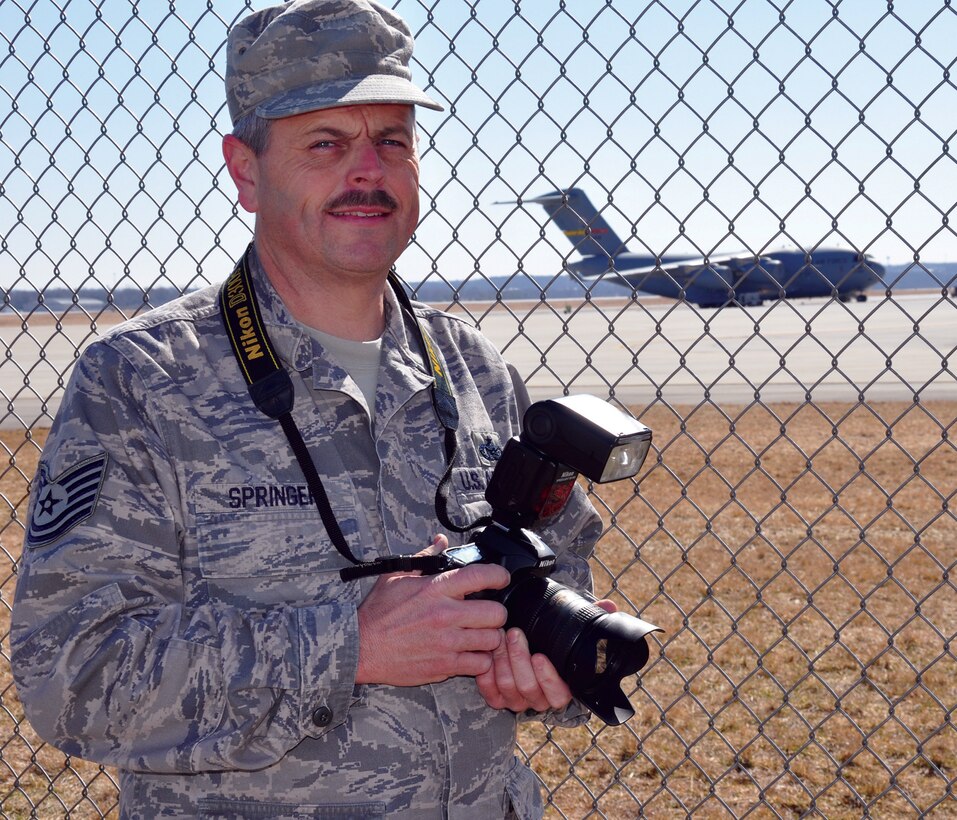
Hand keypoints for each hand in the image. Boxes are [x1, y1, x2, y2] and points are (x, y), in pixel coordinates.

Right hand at [356, 535, 509, 685]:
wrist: (360, 647)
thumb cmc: (377, 613)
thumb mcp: (396, 576)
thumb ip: (424, 558)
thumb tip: (440, 542)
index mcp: (435, 589)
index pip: (481, 576)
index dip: (499, 575)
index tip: (502, 578)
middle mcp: (445, 615)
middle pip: (497, 613)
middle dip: (496, 611)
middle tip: (488, 613)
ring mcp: (447, 643)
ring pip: (493, 640)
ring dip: (490, 637)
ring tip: (481, 634)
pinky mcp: (444, 666)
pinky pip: (480, 664)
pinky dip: (480, 660)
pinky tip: (471, 654)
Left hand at [476, 598, 617, 713]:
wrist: (529, 651)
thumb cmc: (553, 643)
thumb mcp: (571, 632)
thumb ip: (590, 620)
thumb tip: (610, 606)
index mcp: (562, 689)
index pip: (558, 694)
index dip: (548, 678)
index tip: (540, 656)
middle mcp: (539, 700)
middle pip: (528, 688)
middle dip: (519, 659)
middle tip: (514, 633)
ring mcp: (517, 701)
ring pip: (508, 687)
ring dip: (502, 660)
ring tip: (500, 636)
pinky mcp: (498, 699)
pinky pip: (489, 693)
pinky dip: (486, 673)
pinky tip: (487, 653)